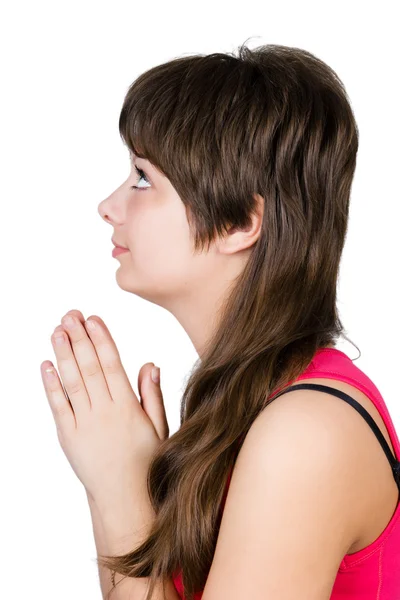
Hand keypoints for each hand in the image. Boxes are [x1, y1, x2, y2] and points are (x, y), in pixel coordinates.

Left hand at [40, 309, 168, 505]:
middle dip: (79, 338)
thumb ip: (152, 395)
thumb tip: (150, 364)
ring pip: (72, 382)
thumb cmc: (146, 463)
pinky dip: (51, 385)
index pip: (112, 365)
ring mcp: (84, 424)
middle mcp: (104, 412)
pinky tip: (46, 366)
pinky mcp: (68, 437)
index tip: (94, 319)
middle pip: (89, 367)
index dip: (102, 339)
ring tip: (57, 331)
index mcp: (128, 408)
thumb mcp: (160, 428)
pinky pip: (58, 406)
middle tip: (70, 315)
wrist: (124, 499)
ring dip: (63, 355)